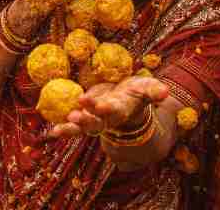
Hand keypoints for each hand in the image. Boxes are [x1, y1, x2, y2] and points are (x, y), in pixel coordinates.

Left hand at [50, 76, 168, 138]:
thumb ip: (154, 90)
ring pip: (84, 127)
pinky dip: (64, 130)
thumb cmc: (136, 93)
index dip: (108, 108)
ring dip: (73, 127)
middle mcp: (108, 118)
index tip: (101, 105)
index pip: (115, 110)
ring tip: (60, 129)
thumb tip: (166, 92)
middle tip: (75, 116)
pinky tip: (53, 132)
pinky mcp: (86, 118)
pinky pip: (74, 127)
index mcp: (122, 109)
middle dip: (86, 120)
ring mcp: (96, 120)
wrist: (127, 102)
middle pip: (97, 122)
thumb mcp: (147, 88)